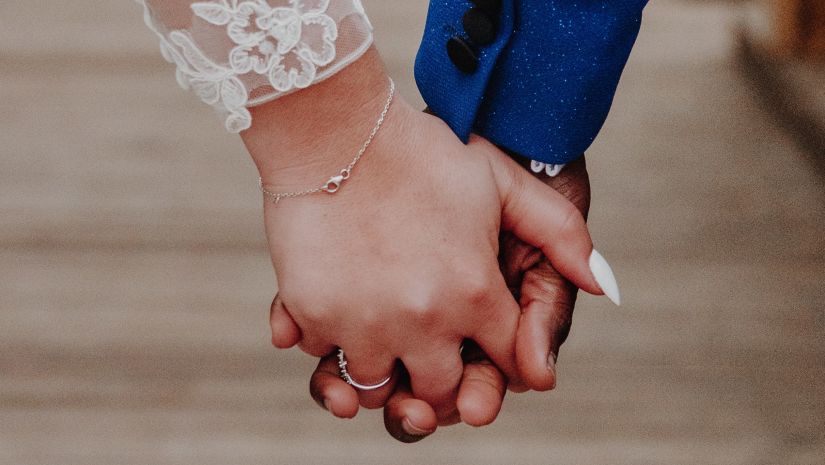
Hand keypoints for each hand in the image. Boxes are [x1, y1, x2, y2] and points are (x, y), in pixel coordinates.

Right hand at [250, 50, 605, 421]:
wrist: (336, 128)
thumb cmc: (421, 152)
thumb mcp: (503, 181)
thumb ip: (563, 234)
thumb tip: (604, 287)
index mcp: (476, 295)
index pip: (506, 365)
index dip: (499, 364)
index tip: (483, 352)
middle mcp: (424, 323)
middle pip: (439, 394)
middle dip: (439, 384)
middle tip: (428, 358)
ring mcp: (363, 324)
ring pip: (376, 390)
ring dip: (381, 373)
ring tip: (380, 340)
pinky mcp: (312, 315)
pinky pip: (324, 359)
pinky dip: (330, 346)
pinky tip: (336, 314)